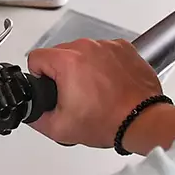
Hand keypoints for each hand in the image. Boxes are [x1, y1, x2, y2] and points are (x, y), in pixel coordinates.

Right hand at [27, 39, 161, 147]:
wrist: (142, 120)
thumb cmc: (109, 120)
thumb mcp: (60, 128)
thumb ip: (36, 117)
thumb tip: (31, 111)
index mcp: (67, 61)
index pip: (36, 58)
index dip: (39, 76)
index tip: (51, 88)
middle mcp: (87, 47)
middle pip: (59, 53)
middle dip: (62, 73)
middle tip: (75, 95)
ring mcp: (107, 46)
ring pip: (82, 52)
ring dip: (84, 68)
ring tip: (95, 91)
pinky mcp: (123, 48)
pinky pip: (103, 52)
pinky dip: (103, 65)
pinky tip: (108, 83)